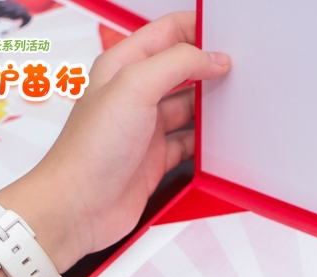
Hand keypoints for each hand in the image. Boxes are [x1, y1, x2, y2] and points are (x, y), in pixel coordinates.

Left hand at [0, 13, 229, 269]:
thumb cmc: (88, 150)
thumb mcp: (135, 87)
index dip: (198, 29)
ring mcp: (145, 128)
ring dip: (210, 107)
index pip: (168, 31)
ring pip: (189, 107)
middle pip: (182, 69)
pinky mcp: (154, 159)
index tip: (227, 36)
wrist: (78, 207)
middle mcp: (134, 94)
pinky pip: (188, 144)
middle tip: (239, 69)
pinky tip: (218, 142)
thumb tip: (212, 57)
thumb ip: (177, 64)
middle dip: (210, 66)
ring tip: (236, 103)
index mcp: (124, 65)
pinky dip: (205, 144)